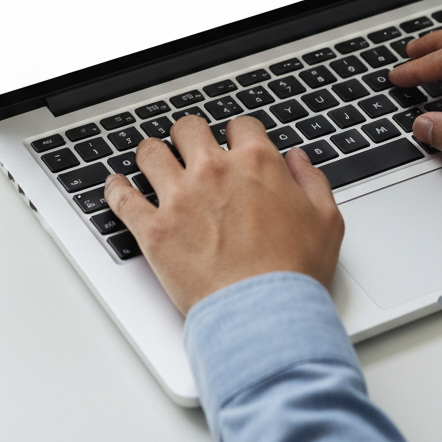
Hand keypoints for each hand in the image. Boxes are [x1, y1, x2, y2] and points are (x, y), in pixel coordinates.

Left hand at [103, 114, 343, 313]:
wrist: (264, 315)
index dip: (237, 135)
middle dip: (189, 137)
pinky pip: (121, 197)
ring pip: (150, 153)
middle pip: (189, 129)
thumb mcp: (326, 220)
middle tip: (189, 149)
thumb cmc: (294, 273)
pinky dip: (115, 189)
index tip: (233, 146)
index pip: (240, 125)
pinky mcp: (154, 229)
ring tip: (152, 163)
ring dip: (152, 156)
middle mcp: (214, 170)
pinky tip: (116, 187)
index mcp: (256, 163)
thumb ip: (311, 180)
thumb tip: (297, 159)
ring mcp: (180, 197)